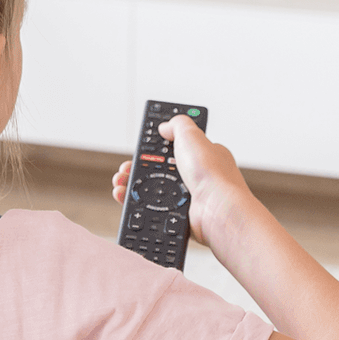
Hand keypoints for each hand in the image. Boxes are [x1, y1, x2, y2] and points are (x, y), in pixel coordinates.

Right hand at [111, 114, 254, 250]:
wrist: (217, 211)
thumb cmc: (213, 176)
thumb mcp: (192, 136)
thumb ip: (178, 125)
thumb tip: (165, 125)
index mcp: (202, 155)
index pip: (175, 146)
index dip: (156, 145)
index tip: (141, 147)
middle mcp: (196, 175)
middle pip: (159, 168)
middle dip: (138, 168)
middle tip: (126, 168)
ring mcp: (188, 196)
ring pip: (153, 190)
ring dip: (133, 186)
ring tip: (121, 183)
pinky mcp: (180, 214)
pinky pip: (154, 208)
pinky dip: (138, 205)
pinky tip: (129, 199)